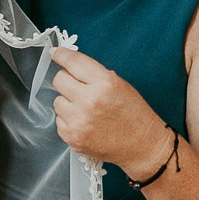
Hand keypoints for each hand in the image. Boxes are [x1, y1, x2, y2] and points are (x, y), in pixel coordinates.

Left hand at [50, 44, 169, 177]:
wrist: (143, 146)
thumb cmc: (135, 115)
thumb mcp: (121, 85)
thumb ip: (95, 74)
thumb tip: (71, 65)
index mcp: (104, 84)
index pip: (73, 62)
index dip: (61, 55)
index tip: (56, 53)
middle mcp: (89, 101)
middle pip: (59, 80)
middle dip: (67, 81)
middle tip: (78, 87)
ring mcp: (79, 121)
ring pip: (57, 101)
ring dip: (68, 102)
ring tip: (86, 109)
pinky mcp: (72, 137)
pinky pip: (59, 120)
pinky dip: (68, 120)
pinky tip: (85, 123)